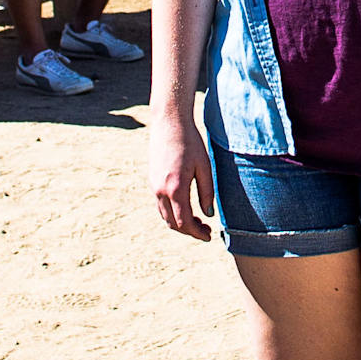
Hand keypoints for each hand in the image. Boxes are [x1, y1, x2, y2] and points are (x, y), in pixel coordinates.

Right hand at [151, 113, 215, 240]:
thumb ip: (207, 192)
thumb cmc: (191, 142)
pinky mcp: (151, 181)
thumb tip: (208, 215)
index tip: (208, 236)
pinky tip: (185, 208)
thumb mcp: (205, 167)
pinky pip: (160, 205)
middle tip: (206, 230)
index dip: (197, 233)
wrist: (169, 123)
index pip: (184, 222)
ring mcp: (153, 186)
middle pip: (173, 223)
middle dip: (189, 231)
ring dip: (180, 223)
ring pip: (164, 216)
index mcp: (176, 188)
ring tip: (198, 221)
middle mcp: (161, 190)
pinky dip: (172, 213)